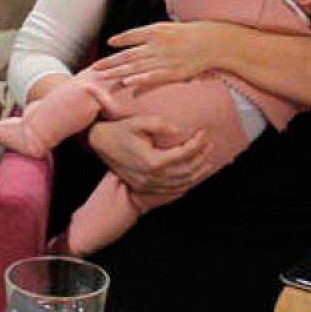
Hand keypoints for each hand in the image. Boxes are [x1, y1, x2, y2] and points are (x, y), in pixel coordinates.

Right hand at [87, 116, 213, 204]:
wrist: (100, 143)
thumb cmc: (120, 130)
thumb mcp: (137, 121)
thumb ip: (159, 123)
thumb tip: (178, 130)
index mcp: (152, 161)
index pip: (185, 153)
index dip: (198, 142)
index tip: (204, 131)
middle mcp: (152, 176)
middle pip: (187, 170)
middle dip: (202, 157)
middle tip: (210, 144)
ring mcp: (148, 184)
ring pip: (182, 182)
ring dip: (198, 172)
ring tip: (208, 160)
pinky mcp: (145, 186)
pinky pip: (172, 190)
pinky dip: (186, 183)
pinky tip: (193, 175)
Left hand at [91, 21, 231, 92]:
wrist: (214, 43)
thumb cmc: (189, 35)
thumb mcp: (168, 28)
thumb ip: (149, 34)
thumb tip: (130, 39)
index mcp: (156, 31)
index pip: (133, 35)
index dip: (121, 39)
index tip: (108, 43)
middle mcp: (158, 45)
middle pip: (129, 54)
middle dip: (110, 62)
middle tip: (94, 68)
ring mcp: (165, 59)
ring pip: (136, 67)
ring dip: (118, 73)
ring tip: (103, 77)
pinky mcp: (173, 72)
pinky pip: (153, 77)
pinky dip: (139, 80)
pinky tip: (126, 83)